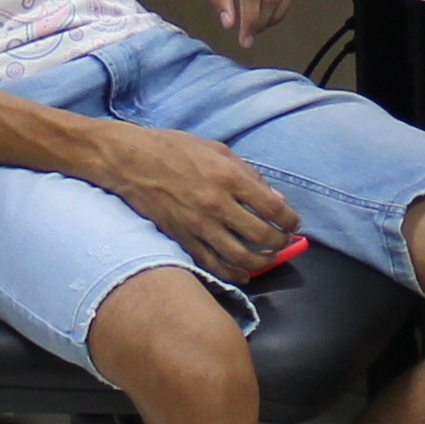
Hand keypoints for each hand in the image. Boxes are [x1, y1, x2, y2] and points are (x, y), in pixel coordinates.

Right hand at [97, 125, 298, 278]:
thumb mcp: (218, 150)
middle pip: (261, 235)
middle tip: (285, 242)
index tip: (293, 223)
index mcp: (228, 177)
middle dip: (280, 243)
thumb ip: (249, 174)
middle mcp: (216, 204)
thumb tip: (275, 199)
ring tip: (269, 259)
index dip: (289, 219)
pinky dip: (232, 273)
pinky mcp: (182, 238)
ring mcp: (198, 224)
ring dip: (261, 262)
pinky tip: (243, 274)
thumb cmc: (175, 149)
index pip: (272, 207)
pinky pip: (212, 263)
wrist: (131, 161)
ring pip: (240, 256)